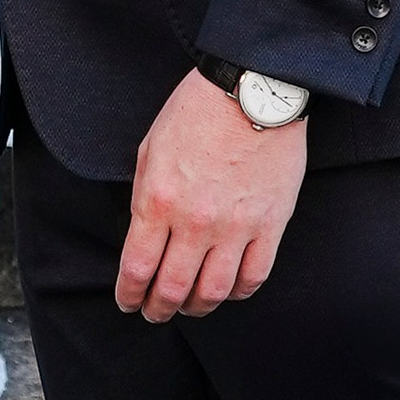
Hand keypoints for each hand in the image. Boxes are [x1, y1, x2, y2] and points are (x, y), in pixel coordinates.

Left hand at [116, 71, 307, 321]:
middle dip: (158, 309)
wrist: (253, 88)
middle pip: (172, 289)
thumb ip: (144, 196)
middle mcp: (195, 221)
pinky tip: (228, 289)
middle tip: (154, 312)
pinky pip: (254, 276)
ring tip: (190, 306)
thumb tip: (144, 235)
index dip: (129, 295)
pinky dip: (238, 292)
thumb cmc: (198, 110)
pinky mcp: (271, 224)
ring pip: (213, 292)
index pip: (137, 268)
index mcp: (158, 200)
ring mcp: (236, 226)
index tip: (128, 301)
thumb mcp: (151, 148)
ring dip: (196, 307)